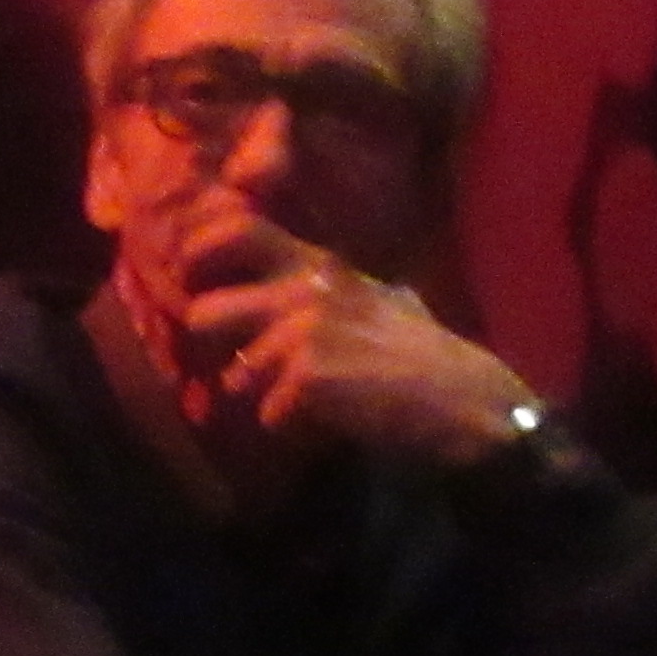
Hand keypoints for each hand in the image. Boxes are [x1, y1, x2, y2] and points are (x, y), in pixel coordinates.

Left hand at [143, 194, 543, 467]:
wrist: (465, 400)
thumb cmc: (424, 352)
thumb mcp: (378, 296)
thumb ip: (327, 287)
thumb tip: (285, 280)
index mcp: (318, 263)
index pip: (235, 228)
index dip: (197, 252)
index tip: (191, 278)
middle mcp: (302, 288)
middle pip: (204, 315)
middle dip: (217, 350)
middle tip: (246, 367)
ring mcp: (301, 333)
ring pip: (237, 376)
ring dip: (264, 396)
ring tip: (311, 398)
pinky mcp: (306, 379)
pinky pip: (267, 413)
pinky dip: (291, 426)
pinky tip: (328, 420)